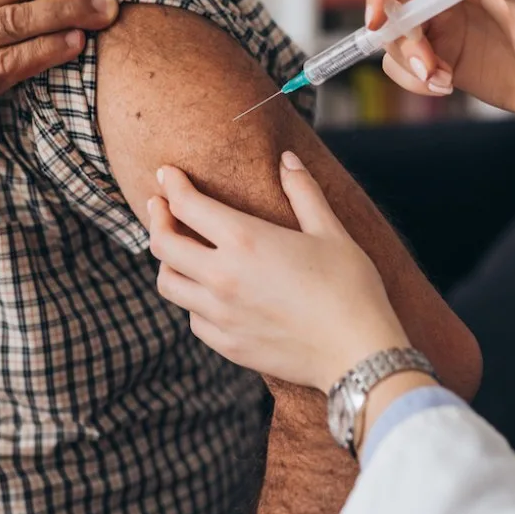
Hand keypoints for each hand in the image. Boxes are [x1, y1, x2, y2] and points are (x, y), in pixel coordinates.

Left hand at [148, 153, 409, 393]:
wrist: (359, 354)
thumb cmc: (350, 288)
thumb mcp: (330, 231)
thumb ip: (303, 191)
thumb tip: (287, 159)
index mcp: (244, 240)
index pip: (186, 204)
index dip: (171, 184)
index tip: (165, 174)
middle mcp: (221, 276)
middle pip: (162, 243)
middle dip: (155, 218)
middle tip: (158, 205)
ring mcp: (219, 314)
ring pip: (167, 284)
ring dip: (167, 262)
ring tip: (177, 250)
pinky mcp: (225, 344)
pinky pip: (191, 318)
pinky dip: (192, 300)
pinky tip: (206, 292)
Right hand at [366, 0, 514, 119]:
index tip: (377, 19)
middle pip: (392, 7)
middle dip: (403, 40)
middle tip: (427, 65)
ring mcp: (434, 28)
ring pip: (392, 40)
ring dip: (410, 65)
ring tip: (442, 80)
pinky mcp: (431, 57)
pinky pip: (400, 67)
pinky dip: (415, 81)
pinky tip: (444, 85)